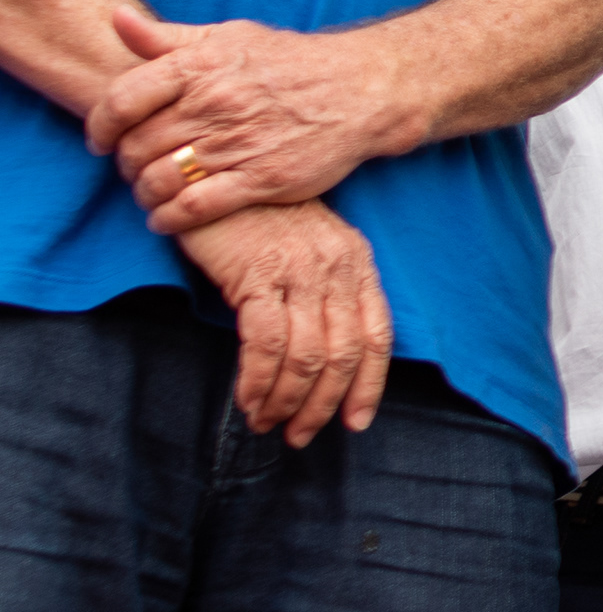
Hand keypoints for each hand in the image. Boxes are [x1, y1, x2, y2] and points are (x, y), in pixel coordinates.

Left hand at [91, 12, 414, 234]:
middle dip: (127, 163)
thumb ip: (167, 36)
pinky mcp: (262, 179)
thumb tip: (115, 18)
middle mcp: (216, 104)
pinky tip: (167, 216)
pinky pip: (193, 208)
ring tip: (151, 192)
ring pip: (159, 180)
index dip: (100, 126)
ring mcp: (238, 144)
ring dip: (144, 193)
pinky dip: (169, 218)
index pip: (122, 100)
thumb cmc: (291, 62)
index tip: (101, 140)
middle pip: (137, 146)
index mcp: (202, 66)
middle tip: (135, 167)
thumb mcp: (231, 37)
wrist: (364, 88)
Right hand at [179, 199, 391, 445]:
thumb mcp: (307, 251)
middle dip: (322, 405)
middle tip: (299, 436)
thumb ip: (322, 293)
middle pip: (344, 354)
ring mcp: (299, 270)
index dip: (369, 385)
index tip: (355, 422)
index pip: (378, 335)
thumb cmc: (258, 219)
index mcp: (357, 262)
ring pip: (308, 356)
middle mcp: (337, 267)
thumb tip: (322, 359)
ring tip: (266, 422)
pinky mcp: (257, 275)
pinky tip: (247, 399)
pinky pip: (266, 344)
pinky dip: (259, 380)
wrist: (216, 176)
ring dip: (286, 400)